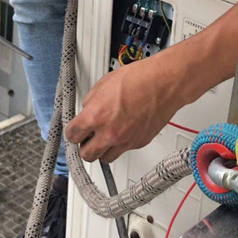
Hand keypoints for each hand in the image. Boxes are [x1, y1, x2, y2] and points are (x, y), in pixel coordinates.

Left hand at [65, 52, 181, 162]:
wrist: (165, 83)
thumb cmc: (139, 79)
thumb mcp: (104, 83)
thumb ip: (91, 101)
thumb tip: (87, 110)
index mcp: (95, 116)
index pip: (72, 136)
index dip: (73, 132)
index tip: (75, 130)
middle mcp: (109, 133)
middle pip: (86, 155)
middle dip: (85, 146)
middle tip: (88, 138)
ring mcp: (125, 141)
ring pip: (105, 159)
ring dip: (102, 150)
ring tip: (105, 137)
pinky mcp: (139, 144)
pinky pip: (123, 150)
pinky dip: (120, 144)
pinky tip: (124, 130)